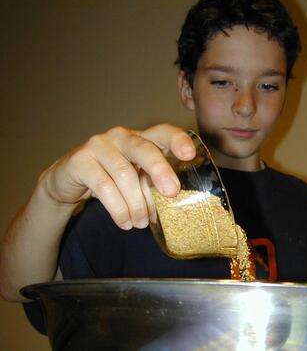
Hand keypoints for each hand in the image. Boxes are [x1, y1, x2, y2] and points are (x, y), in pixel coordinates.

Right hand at [38, 124, 194, 229]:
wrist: (67, 181)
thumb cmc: (110, 179)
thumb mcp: (136, 178)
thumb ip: (154, 185)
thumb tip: (177, 207)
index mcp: (140, 138)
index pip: (162, 132)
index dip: (177, 140)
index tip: (190, 154)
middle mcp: (121, 136)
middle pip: (144, 149)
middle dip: (160, 170)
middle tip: (172, 192)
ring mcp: (98, 145)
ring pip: (125, 174)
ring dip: (136, 203)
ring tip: (140, 223)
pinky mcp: (80, 161)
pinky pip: (104, 187)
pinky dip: (118, 208)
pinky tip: (124, 222)